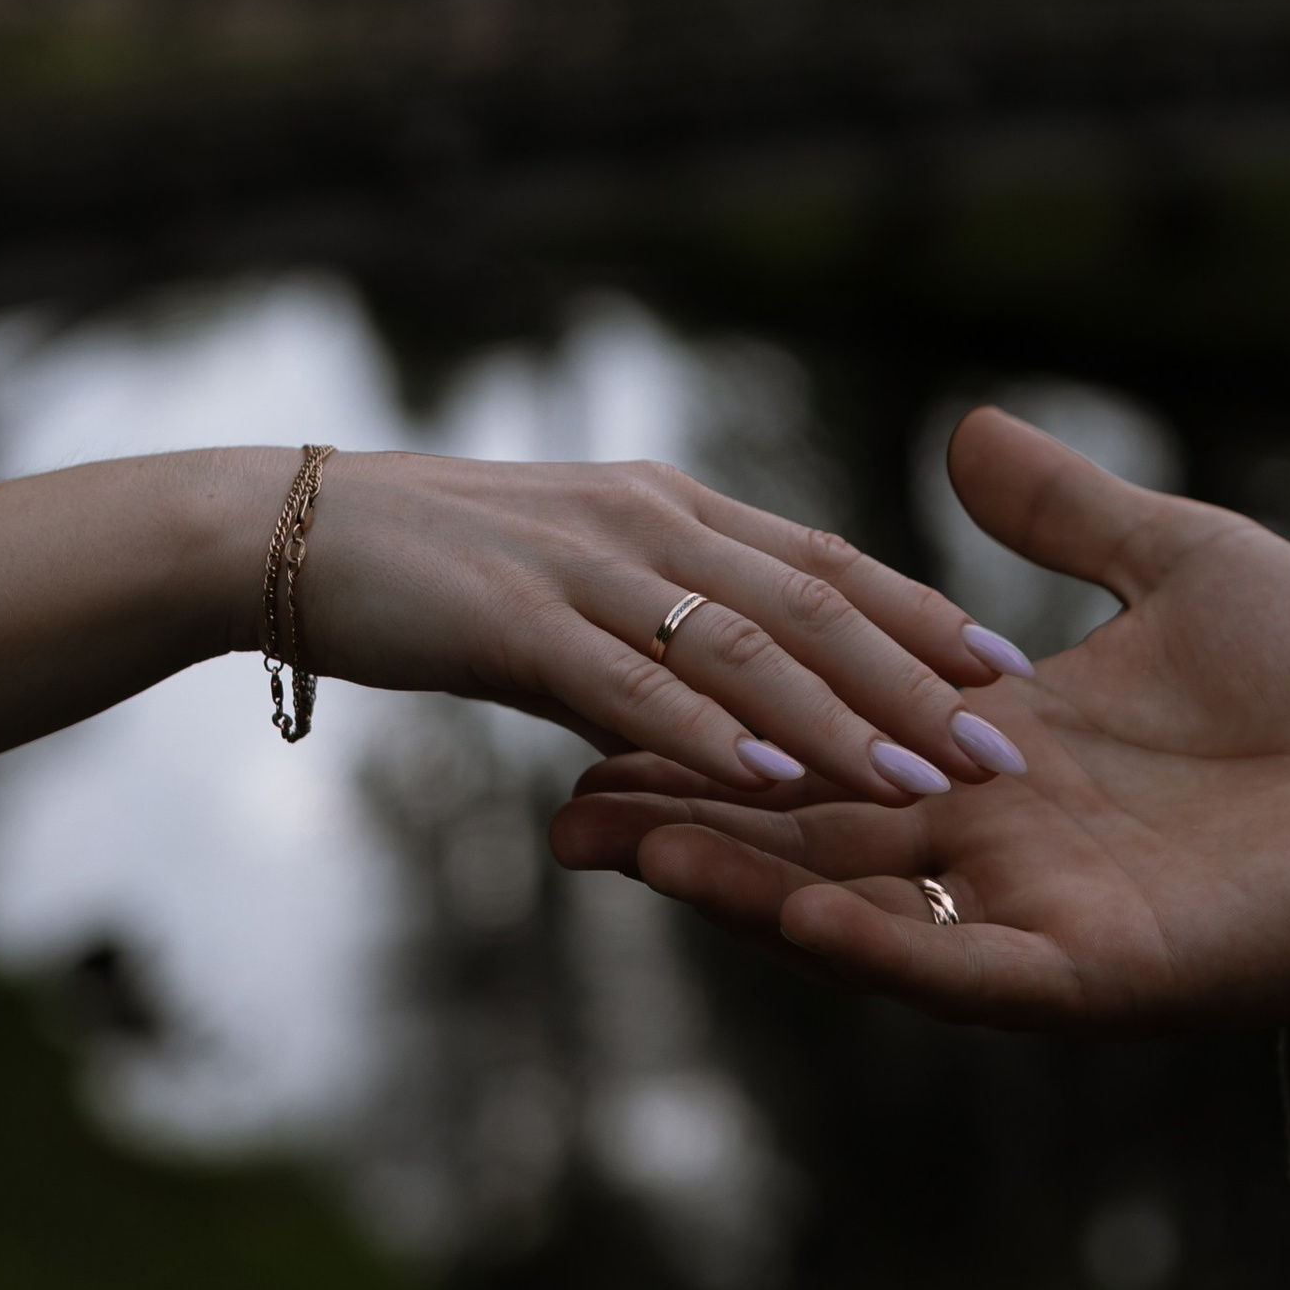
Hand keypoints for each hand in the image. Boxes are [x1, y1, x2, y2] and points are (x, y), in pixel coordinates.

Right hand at [266, 449, 1024, 807]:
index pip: (825, 561)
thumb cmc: (426, 569)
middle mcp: (644, 523)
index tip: (1009, 668)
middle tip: (1005, 747)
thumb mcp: (567, 588)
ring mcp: (581, 567)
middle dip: (915, 680)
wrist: (280, 533)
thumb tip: (730, 720)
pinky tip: (769, 779)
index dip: (923, 614)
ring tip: (919, 781)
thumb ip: (652, 643)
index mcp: (667, 508)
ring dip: (838, 718)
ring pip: (740, 644)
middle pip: (812, 602)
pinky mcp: (511, 620)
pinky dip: (706, 732)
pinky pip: (630, 682)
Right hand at [547, 408, 1289, 1025]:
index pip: (829, 740)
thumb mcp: (1179, 564)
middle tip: (561, 803)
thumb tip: (966, 433)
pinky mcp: (1098, 973)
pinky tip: (800, 916)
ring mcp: (1041, 914)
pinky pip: (969, 967)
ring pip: (860, 906)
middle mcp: (1001, 843)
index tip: (608, 700)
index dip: (724, 727)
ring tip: (630, 846)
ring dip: (748, 882)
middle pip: (810, 833)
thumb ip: (1067, 514)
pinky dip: (886, 947)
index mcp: (1004, 752)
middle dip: (689, 821)